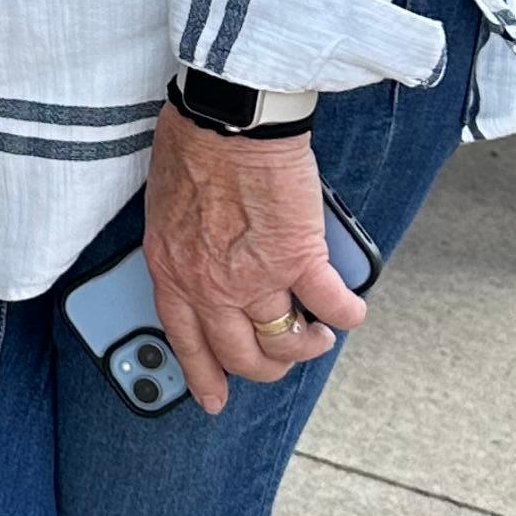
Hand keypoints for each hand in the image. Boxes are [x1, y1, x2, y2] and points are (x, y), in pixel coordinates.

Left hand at [141, 109, 363, 416]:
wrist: (227, 117)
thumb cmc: (192, 144)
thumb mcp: (164, 208)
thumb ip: (181, 245)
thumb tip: (201, 258)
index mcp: (171, 270)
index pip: (186, 342)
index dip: (203, 376)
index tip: (214, 398)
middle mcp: (209, 286)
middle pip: (241, 355)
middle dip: (266, 367)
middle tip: (281, 358)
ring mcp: (255, 278)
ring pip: (285, 342)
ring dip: (308, 344)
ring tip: (319, 332)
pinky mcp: (298, 258)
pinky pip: (331, 305)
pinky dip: (347, 312)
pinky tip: (351, 309)